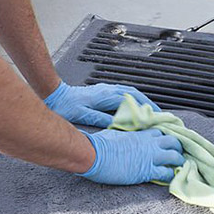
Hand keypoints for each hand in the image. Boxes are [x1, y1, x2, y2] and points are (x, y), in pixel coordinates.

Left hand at [44, 81, 159, 127]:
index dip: (144, 108)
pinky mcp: (102, 92)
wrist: (55, 94)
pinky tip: (133, 108)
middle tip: (158, 114)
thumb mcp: (83, 115)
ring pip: (129, 92)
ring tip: (150, 112)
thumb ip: (100, 119)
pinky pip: (122, 93)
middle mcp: (108, 90)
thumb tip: (117, 124)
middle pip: (134, 94)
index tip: (154, 117)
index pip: (131, 100)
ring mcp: (105, 89)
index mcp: (105, 95)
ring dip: (141, 101)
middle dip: (147, 103)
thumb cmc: (66, 105)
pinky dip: (132, 100)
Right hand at [79, 128, 184, 185]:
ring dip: (178, 162)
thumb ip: (125, 134)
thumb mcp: (115, 132)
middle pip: (173, 142)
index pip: (161, 132)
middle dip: (177, 148)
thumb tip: (123, 135)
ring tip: (178, 167)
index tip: (166, 143)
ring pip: (175, 157)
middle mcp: (149, 143)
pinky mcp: (146, 171)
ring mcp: (150, 157)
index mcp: (140, 134)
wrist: (94, 154)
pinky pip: (166, 174)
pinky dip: (170, 176)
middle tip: (177, 154)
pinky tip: (170, 179)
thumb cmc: (100, 143)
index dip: (166, 137)